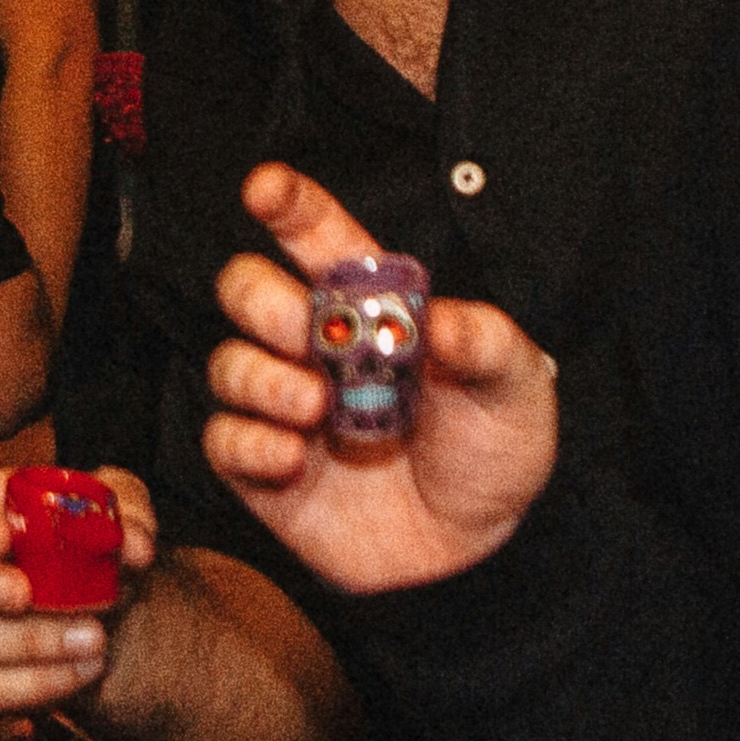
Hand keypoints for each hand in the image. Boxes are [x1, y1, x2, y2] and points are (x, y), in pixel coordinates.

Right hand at [0, 452, 149, 719]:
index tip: (1, 537)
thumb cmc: (74, 542)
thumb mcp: (107, 512)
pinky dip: (18, 691)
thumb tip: (134, 546)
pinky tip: (66, 684)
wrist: (82, 607)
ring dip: (16, 645)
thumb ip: (126, 515)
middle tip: (25, 596)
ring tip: (88, 642)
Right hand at [193, 164, 555, 593]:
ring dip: (261, 377)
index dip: (286, 203)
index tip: (265, 188)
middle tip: (303, 333)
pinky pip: (222, 439)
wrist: (478, 552)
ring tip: (315, 409)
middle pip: (247, 288)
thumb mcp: (517, 391)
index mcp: (372, 306)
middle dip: (261, 299)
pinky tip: (293, 458)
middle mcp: (316, 347)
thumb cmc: (494, 452)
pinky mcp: (263, 469)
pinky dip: (248, 442)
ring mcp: (285, 406)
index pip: (316, 236)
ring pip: (228, 362)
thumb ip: (487, 344)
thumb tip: (441, 320)